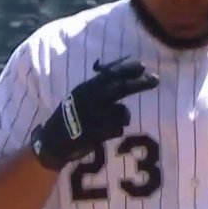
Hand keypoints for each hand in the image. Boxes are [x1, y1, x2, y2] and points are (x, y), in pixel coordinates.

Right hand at [31, 57, 158, 170]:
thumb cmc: (71, 116)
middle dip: (139, 83)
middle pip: (119, 88)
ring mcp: (91, 117)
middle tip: (155, 79)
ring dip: (123, 115)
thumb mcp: (80, 96)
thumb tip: (121, 67)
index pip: (109, 74)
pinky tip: (105, 132)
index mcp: (84, 88)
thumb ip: (98, 85)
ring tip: (113, 120)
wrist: (52, 143)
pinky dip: (116, 130)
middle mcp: (88, 100)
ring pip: (121, 111)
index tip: (142, 65)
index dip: (126, 68)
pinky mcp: (94, 134)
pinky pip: (118, 129)